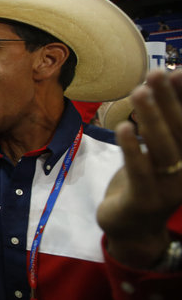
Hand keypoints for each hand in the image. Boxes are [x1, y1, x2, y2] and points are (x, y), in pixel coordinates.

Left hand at [97, 69, 181, 268]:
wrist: (132, 229)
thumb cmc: (145, 180)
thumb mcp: (157, 149)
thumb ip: (162, 120)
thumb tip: (168, 79)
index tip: (178, 70)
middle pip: (181, 131)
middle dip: (169, 101)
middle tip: (155, 74)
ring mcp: (168, 187)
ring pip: (163, 148)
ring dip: (151, 118)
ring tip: (137, 92)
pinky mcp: (144, 199)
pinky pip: (139, 171)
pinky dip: (132, 148)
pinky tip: (124, 127)